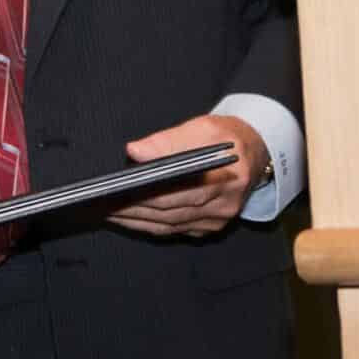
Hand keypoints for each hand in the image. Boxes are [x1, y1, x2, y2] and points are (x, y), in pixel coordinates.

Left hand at [105, 114, 268, 240]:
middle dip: (134, 210)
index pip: (178, 193)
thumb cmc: (225, 137)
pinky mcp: (211, 227)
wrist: (254, 151)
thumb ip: (167, 140)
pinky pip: (176, 231)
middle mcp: (224, 204)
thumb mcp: (201, 128)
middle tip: (104, 204)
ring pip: (171, 225)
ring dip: (138, 222)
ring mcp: (218, 220)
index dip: (145, 196)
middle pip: (171, 212)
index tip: (117, 193)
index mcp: (225, 178)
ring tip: (110, 213)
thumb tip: (135, 151)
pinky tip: (131, 219)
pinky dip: (151, 226)